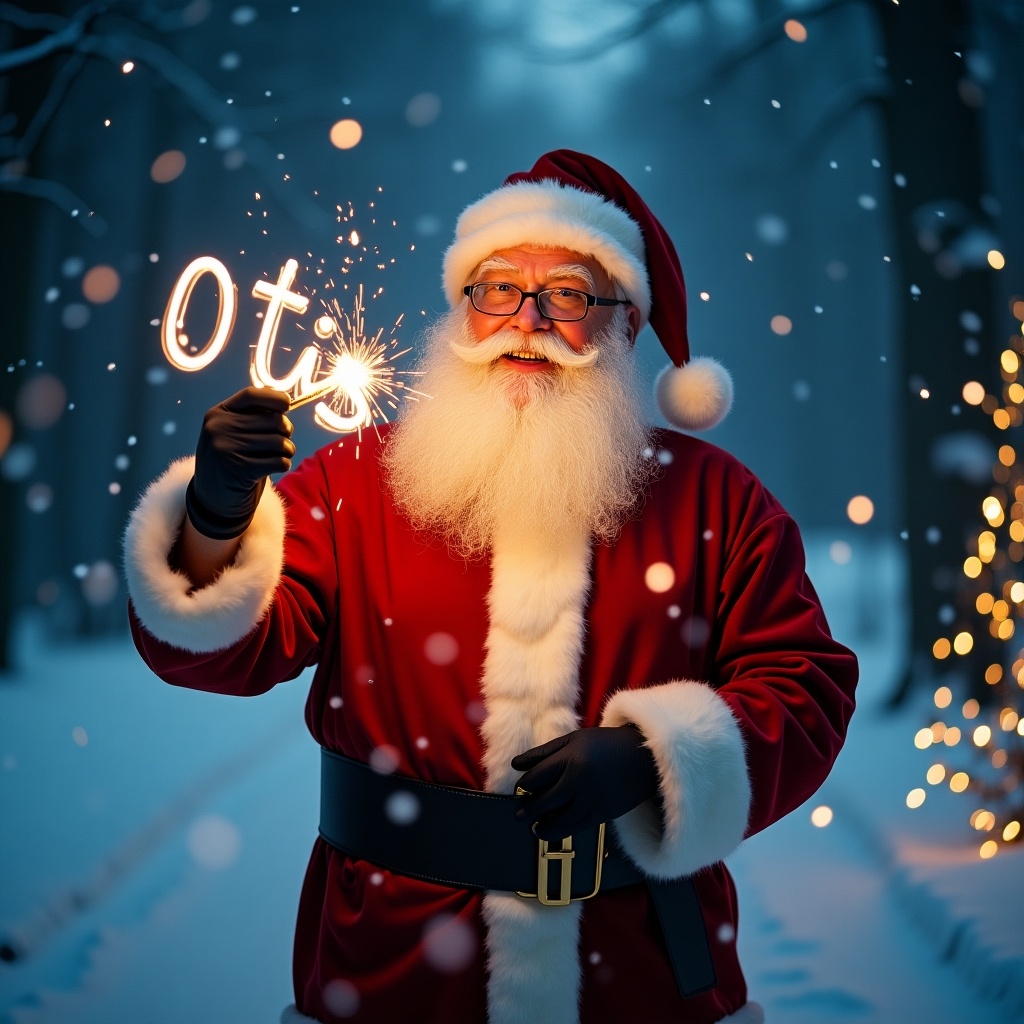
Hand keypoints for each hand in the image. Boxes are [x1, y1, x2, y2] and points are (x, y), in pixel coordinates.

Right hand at [187, 386, 293, 538]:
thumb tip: (285, 400)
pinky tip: (278, 466)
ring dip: (288, 449)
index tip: (288, 404)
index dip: (274, 398)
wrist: (213, 498)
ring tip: (283, 454)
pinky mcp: (239, 470)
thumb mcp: (233, 433)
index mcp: (217, 414)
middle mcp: (218, 428)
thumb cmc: (232, 460)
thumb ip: (252, 416)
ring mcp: (226, 449)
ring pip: (278, 442)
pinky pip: (278, 462)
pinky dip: (284, 464)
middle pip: (272, 420)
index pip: (251, 395)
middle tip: (284, 440)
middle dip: (286, 430)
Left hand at [511, 726, 658, 841]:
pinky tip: (554, 830)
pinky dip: (563, 831)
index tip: (519, 790)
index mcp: (571, 758)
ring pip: (561, 820)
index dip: (524, 785)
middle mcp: (580, 781)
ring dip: (544, 827)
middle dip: (529, 809)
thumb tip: (515, 765)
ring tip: (534, 828)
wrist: (642, 757)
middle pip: (546, 801)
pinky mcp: (603, 814)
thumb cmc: (604, 744)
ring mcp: (592, 800)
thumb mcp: (573, 739)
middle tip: (520, 815)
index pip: (538, 777)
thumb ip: (543, 753)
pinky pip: (578, 827)